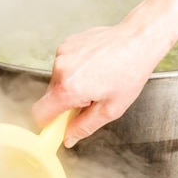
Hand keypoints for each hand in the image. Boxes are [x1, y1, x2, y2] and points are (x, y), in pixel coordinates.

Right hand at [31, 22, 161, 147]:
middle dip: (66, 103)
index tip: (60, 124)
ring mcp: (62, 54)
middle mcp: (60, 69)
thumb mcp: (110, 109)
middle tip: (90, 100)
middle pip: (49, 97)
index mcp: (68, 88)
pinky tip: (94, 67)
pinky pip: (64, 66)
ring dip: (71, 86)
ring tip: (96, 80)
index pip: (40, 113)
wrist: (138, 40)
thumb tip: (68, 138)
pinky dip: (75, 71)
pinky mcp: (67, 44)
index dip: (48, 123)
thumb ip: (85, 127)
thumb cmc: (130, 71)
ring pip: (57, 81)